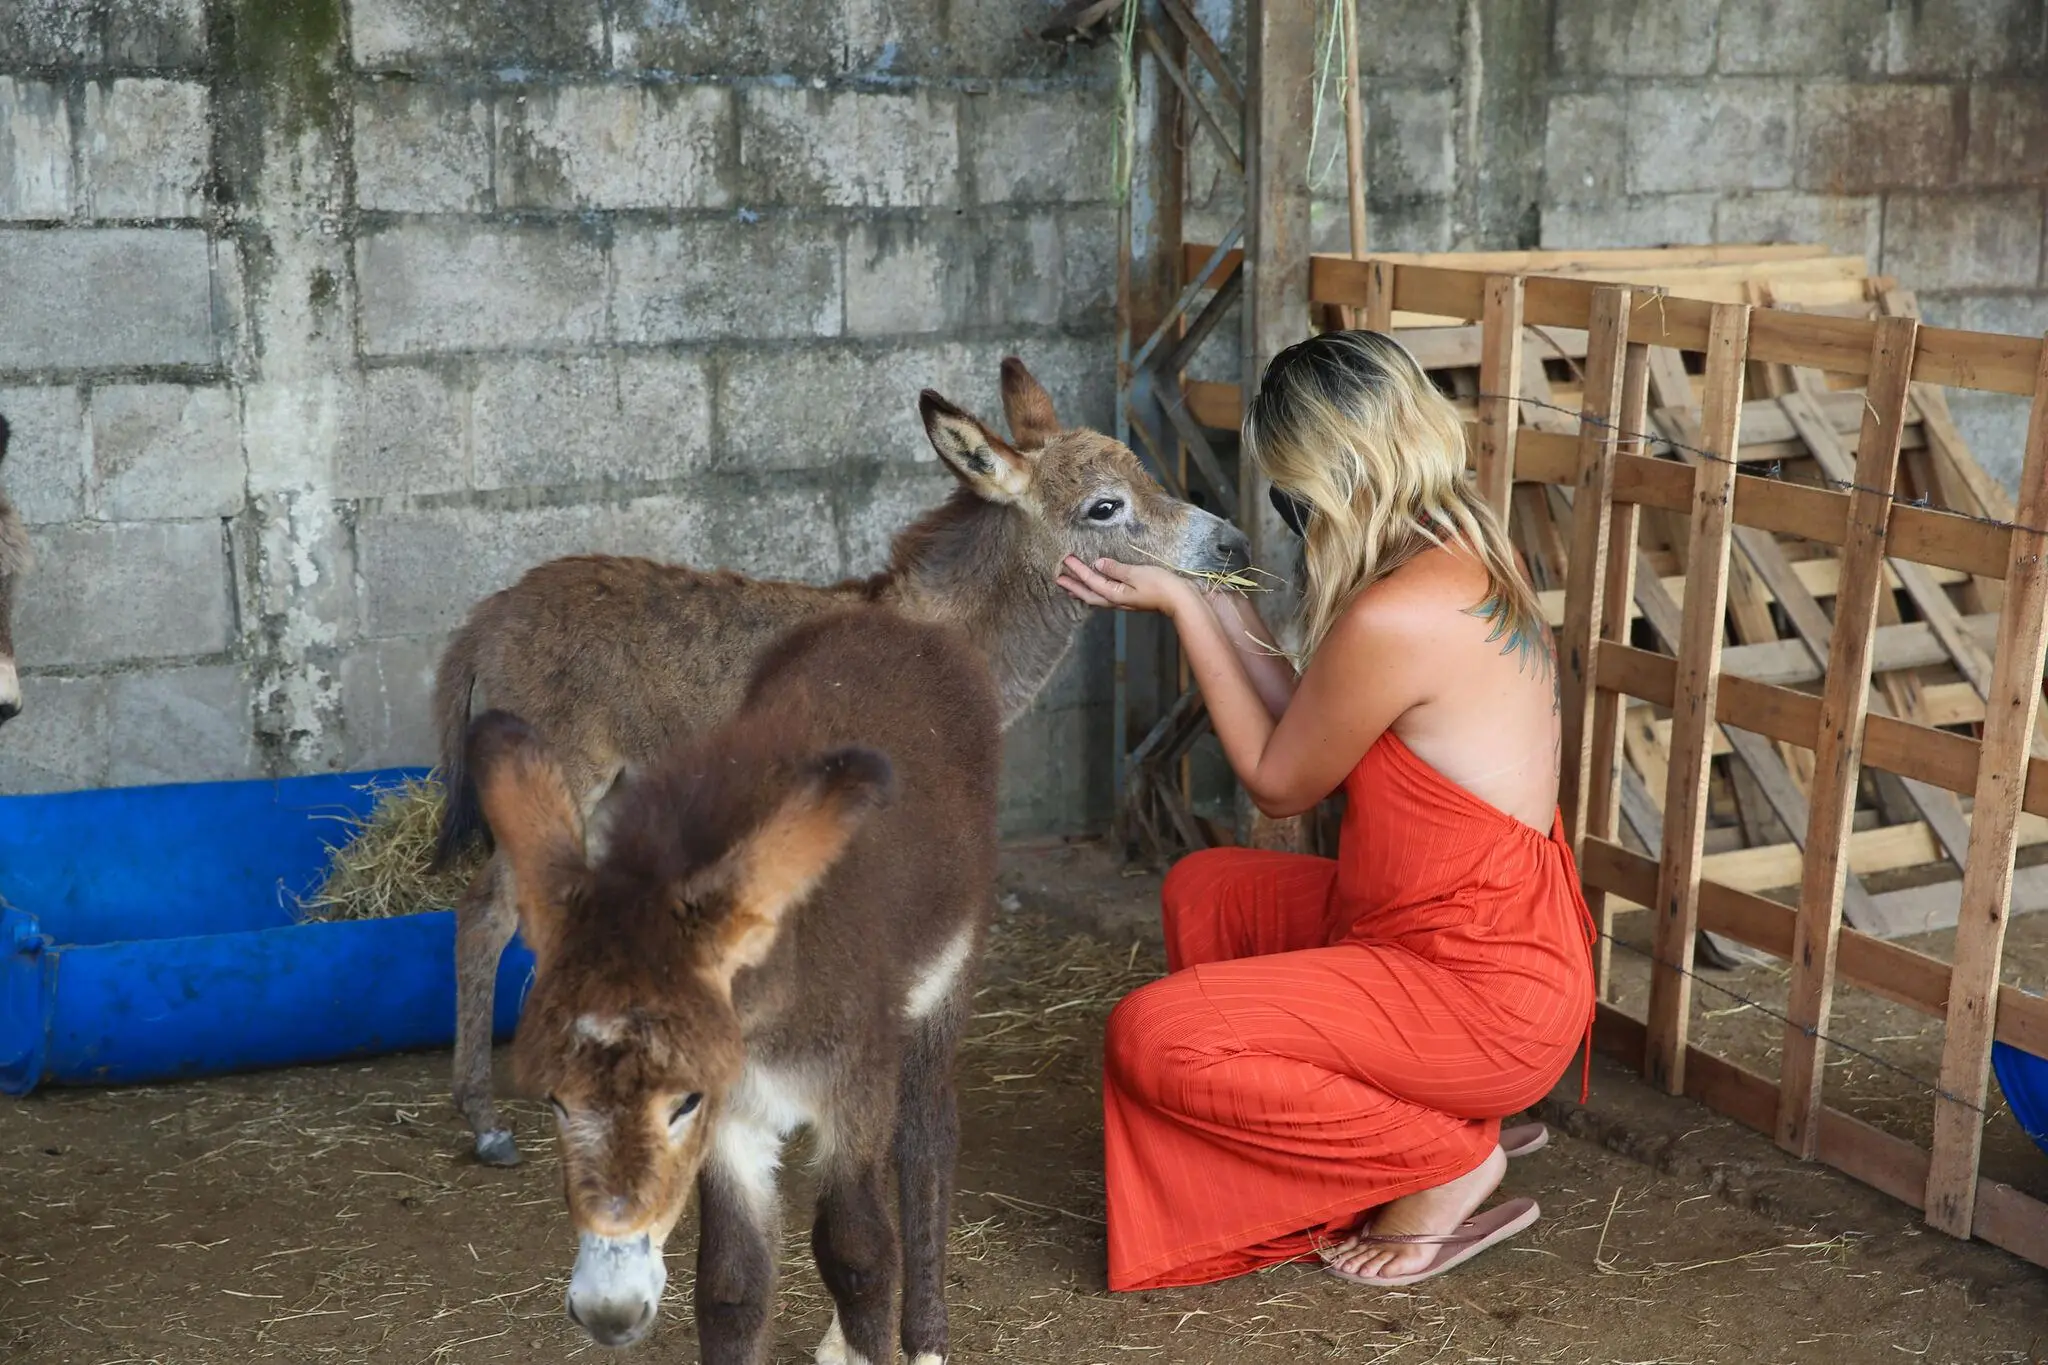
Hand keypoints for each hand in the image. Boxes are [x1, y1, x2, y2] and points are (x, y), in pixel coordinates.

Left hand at [1057, 555, 1190, 615]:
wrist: (1181, 600)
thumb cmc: (1161, 586)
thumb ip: (1116, 569)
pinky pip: (1106, 595)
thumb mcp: (1137, 574)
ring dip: (1082, 591)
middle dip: (1073, 586)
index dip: (1077, 570)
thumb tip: (1098, 564)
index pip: (1091, 580)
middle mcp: (1116, 600)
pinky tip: (1097, 588)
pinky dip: (1095, 591)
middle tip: (1058, 578)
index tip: (1065, 559)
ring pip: (1096, 597)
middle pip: (1089, 594)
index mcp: (1115, 594)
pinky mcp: (1131, 599)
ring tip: (1071, 587)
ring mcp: (1123, 601)